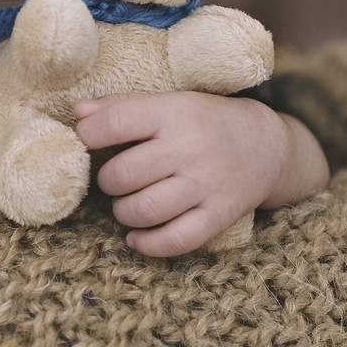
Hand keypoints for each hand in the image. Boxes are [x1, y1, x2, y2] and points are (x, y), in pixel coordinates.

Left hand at [74, 92, 328, 256]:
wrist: (268, 146)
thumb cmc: (206, 123)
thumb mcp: (171, 103)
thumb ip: (123, 106)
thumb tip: (78, 110)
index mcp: (174, 113)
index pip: (115, 123)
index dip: (87, 136)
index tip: (86, 143)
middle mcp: (190, 148)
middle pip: (123, 174)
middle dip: (108, 182)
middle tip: (116, 180)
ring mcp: (206, 184)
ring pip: (143, 210)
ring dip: (123, 212)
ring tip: (128, 205)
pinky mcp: (220, 215)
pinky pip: (175, 240)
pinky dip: (147, 244)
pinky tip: (136, 237)